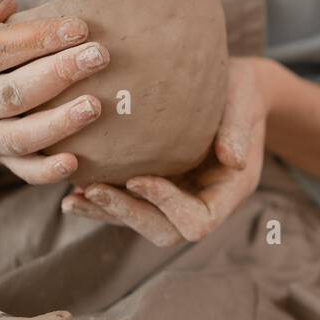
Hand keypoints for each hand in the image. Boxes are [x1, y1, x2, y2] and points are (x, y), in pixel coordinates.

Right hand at [0, 0, 109, 183]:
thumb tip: (4, 5)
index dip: (37, 39)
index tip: (79, 28)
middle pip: (12, 92)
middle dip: (58, 74)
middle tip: (99, 57)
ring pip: (19, 136)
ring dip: (59, 123)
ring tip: (95, 106)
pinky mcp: (0, 161)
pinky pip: (24, 171)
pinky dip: (47, 171)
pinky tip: (74, 162)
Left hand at [61, 57, 272, 245]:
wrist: (233, 88)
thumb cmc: (241, 92)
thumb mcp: (244, 104)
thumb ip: (238, 131)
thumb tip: (234, 160)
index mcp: (230, 191)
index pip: (200, 219)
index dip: (168, 205)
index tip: (138, 178)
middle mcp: (204, 201)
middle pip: (166, 231)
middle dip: (129, 214)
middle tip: (94, 190)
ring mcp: (180, 198)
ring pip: (143, 223)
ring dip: (108, 214)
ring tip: (74, 199)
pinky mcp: (160, 187)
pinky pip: (131, 205)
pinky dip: (102, 204)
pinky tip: (74, 195)